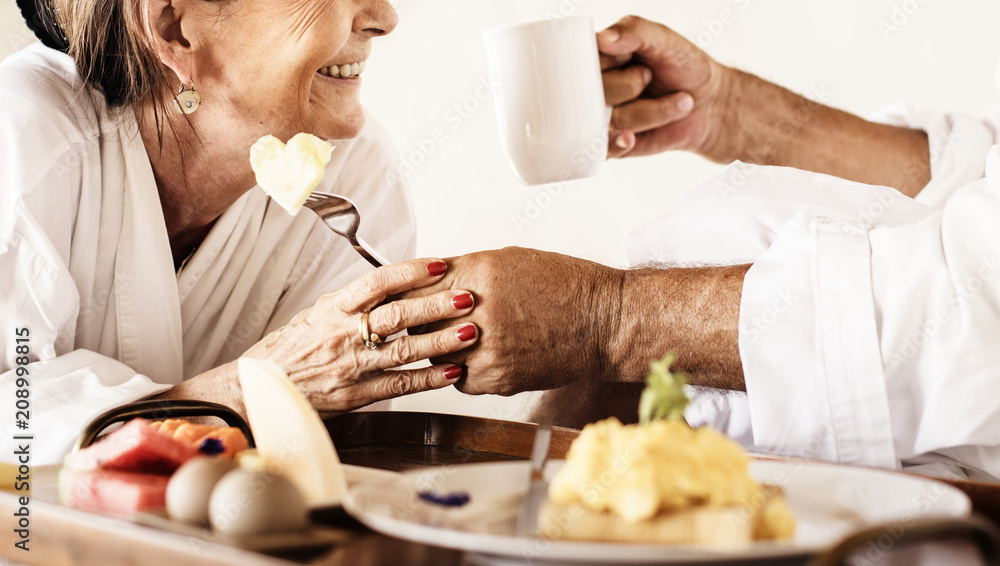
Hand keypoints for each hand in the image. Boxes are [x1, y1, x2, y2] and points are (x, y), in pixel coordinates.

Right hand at [242, 258, 478, 414]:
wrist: (259, 389)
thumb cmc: (290, 349)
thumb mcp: (316, 315)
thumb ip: (352, 302)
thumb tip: (391, 283)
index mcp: (334, 308)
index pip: (377, 282)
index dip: (411, 272)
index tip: (439, 265)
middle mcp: (343, 334)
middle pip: (397, 315)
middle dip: (437, 305)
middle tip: (467, 297)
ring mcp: (352, 365)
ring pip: (404, 351)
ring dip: (441, 341)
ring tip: (470, 332)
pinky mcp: (357, 395)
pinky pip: (400, 385)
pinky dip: (429, 379)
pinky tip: (453, 371)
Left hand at [403, 248, 622, 395]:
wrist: (603, 322)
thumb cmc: (565, 286)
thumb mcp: (509, 260)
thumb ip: (465, 271)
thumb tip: (430, 279)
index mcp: (479, 274)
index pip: (416, 286)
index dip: (407, 294)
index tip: (403, 298)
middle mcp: (479, 310)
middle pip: (419, 321)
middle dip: (416, 321)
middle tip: (417, 322)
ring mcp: (487, 347)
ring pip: (435, 353)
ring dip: (437, 348)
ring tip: (450, 340)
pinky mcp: (498, 377)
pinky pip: (459, 378)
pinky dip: (461, 370)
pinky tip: (475, 358)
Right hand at [599, 15, 730, 159]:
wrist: (709, 104)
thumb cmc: (683, 66)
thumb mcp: (663, 39)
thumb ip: (634, 32)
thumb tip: (602, 39)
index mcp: (597, 58)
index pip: (582, 60)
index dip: (610, 61)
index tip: (631, 58)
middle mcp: (593, 89)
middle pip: (593, 92)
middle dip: (631, 85)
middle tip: (650, 77)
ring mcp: (600, 119)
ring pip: (611, 119)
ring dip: (652, 111)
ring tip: (675, 102)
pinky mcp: (610, 145)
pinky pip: (604, 149)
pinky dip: (619, 143)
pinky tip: (632, 138)